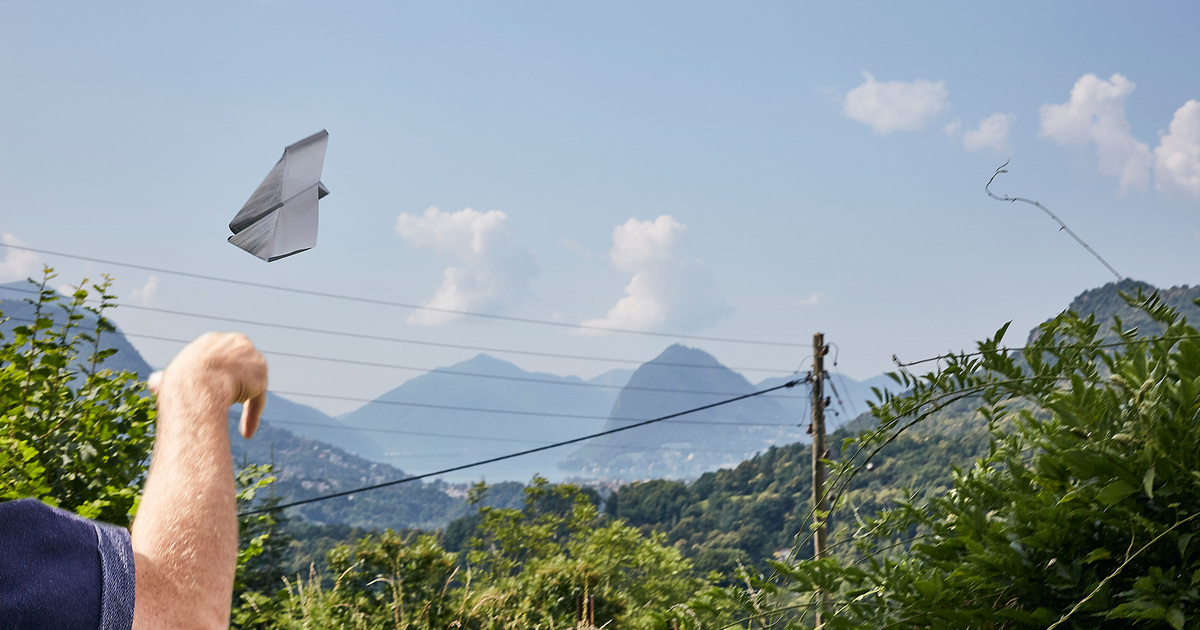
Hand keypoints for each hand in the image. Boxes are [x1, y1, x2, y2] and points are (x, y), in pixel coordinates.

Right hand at [148, 332, 267, 438]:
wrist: (198, 386)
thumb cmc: (178, 385)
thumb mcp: (165, 380)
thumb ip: (163, 380)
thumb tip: (154, 382)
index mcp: (212, 340)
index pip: (220, 358)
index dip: (217, 376)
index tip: (213, 391)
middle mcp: (235, 342)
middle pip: (240, 367)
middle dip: (237, 384)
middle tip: (229, 403)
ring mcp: (251, 356)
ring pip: (250, 383)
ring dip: (244, 401)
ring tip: (236, 423)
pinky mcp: (261, 373)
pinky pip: (258, 397)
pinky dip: (252, 414)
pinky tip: (246, 433)